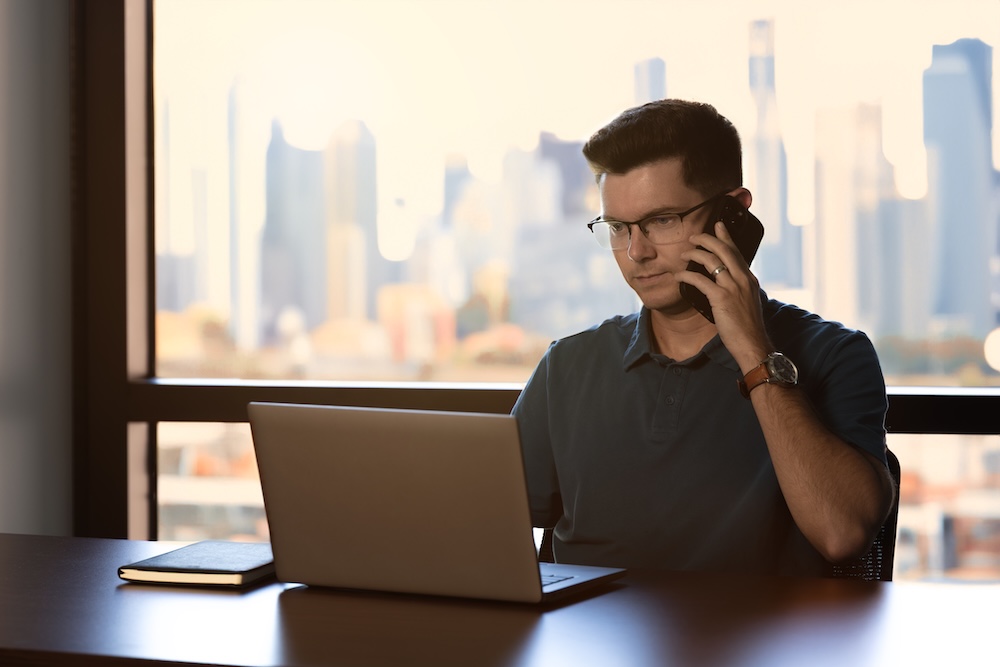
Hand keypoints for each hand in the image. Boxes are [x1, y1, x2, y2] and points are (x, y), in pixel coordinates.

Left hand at [678, 221, 770, 368]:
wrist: (753, 344)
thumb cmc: (747, 328)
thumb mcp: (747, 303)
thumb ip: (739, 290)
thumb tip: (726, 284)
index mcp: (749, 279)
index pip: (737, 252)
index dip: (726, 237)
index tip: (718, 225)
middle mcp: (743, 279)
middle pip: (724, 250)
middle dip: (707, 239)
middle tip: (693, 236)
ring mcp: (733, 288)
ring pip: (712, 260)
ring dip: (694, 254)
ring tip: (683, 254)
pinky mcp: (721, 298)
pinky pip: (700, 280)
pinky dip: (686, 276)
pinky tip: (678, 276)